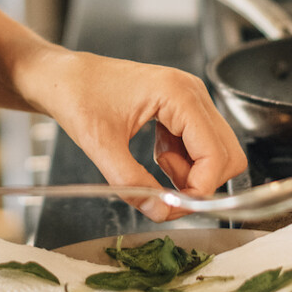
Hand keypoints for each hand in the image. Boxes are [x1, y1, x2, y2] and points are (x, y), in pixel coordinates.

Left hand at [21, 49, 246, 221]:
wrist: (64, 78)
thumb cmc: (78, 96)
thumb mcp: (101, 146)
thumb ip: (132, 184)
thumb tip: (161, 213)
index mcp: (178, 94)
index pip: (215, 154)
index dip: (201, 189)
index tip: (174, 207)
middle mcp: (192, 93)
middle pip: (227, 153)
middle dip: (201, 182)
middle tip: (167, 194)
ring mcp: (190, 99)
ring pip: (217, 152)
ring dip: (192, 173)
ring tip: (157, 170)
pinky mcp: (183, 108)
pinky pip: (201, 146)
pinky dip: (185, 163)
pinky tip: (159, 159)